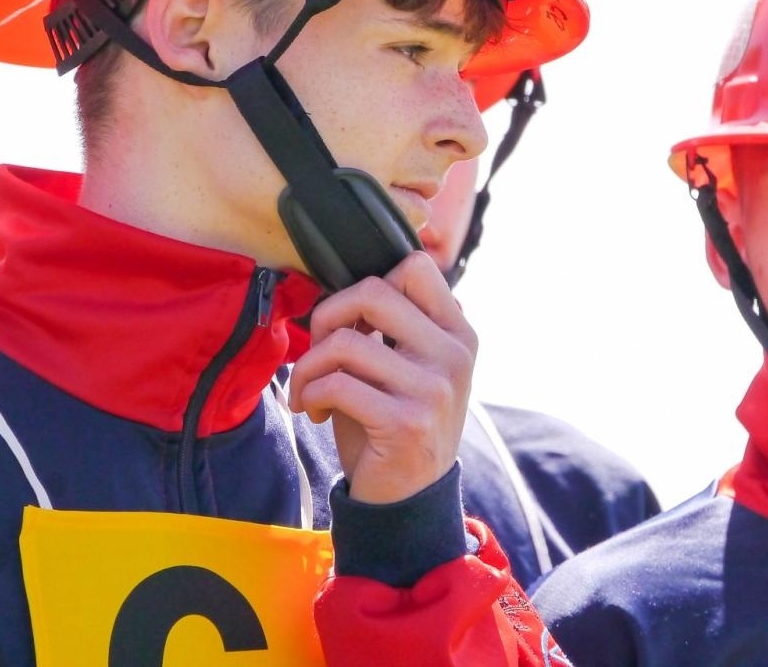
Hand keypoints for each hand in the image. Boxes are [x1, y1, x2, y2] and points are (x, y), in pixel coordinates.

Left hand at [286, 251, 476, 504]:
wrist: (408, 500)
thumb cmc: (396, 424)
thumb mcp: (409, 368)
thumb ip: (396, 326)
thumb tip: (346, 290)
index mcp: (458, 332)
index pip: (416, 266)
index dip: (368, 282)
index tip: (352, 320)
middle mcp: (454, 355)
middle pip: (374, 291)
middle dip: (328, 315)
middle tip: (319, 348)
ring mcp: (434, 389)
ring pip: (346, 343)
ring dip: (309, 367)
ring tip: (309, 390)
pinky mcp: (406, 422)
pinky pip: (337, 385)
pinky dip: (310, 395)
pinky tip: (314, 412)